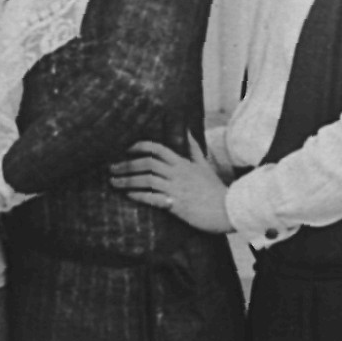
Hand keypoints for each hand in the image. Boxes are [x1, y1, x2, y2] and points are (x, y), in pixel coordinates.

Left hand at [109, 138, 231, 234]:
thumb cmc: (215, 190)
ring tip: (113, 183)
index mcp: (183, 163)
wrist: (229, 209)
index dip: (140, 147)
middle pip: (147, 163)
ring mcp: (177, 189)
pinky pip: (153, 199)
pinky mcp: (177, 205)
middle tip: (112, 168)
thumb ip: (193, 149)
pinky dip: (139, 196)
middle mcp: (178, 174)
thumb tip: (188, 131)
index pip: (158, 149)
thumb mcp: (204, 166)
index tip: (126, 150)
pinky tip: (129, 196)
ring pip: (147, 180)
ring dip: (127, 180)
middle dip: (127, 165)